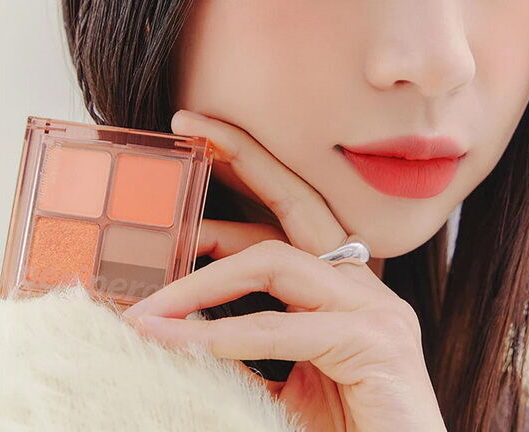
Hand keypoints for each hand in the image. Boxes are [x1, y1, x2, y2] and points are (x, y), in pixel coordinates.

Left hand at [122, 110, 447, 431]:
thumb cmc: (346, 425)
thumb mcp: (283, 379)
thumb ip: (244, 348)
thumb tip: (180, 331)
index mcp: (339, 284)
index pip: (285, 219)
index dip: (237, 188)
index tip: (188, 173)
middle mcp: (359, 281)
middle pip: (296, 203)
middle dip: (242, 157)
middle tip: (187, 126)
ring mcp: (375, 307)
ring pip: (278, 261)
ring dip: (206, 279)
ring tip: (150, 304)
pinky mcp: (378, 342)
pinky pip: (286, 327)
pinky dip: (228, 335)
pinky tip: (181, 342)